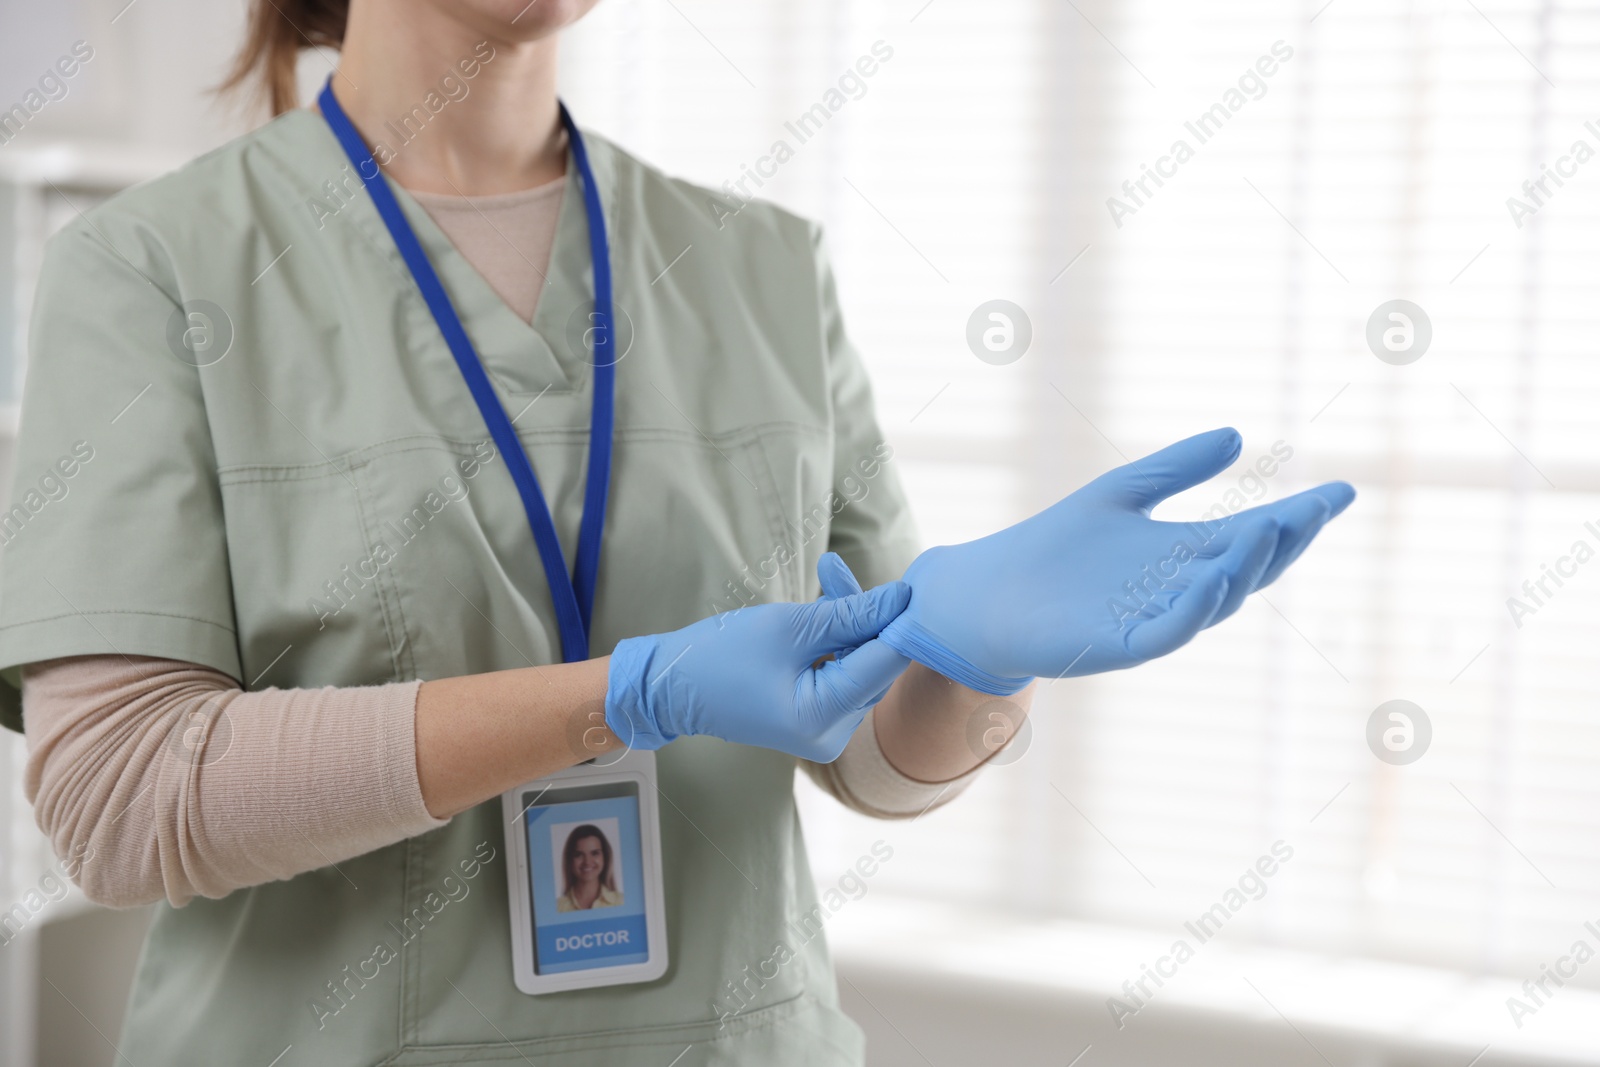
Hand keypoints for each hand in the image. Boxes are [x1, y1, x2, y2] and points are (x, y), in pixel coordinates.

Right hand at [604, 572, 911, 760]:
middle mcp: (832, 735)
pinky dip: (834, 641)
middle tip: (839, 568)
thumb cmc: (721, 657)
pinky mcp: (815, 718)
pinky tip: (823, 604)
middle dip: (865, 615)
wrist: (672, 687)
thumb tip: (902, 599)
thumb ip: (851, 614)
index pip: (883, 664)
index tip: (912, 583)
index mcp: (823, 719)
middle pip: (872, 665)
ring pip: (858, 665)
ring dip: (848, 622)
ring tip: (828, 574)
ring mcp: (824, 730)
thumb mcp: (790, 627)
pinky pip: (839, 673)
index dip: (900, 621)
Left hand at [863, 428, 1353, 693]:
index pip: (1253, 535)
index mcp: (1183, 557)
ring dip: (1243, 570)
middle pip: (1245, 569)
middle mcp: (1177, 592)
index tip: (1342, 489)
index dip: (1298, 516)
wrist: (986, 594)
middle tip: (1315, 508)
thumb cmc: (1053, 549)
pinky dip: (1192, 611)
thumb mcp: (1120, 494)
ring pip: (1213, 602)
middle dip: (1283, 541)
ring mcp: (1150, 621)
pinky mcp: (1114, 646)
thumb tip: (1236, 435)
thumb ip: (1174, 469)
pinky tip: (1211, 579)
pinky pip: (1165, 634)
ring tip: (1268, 529)